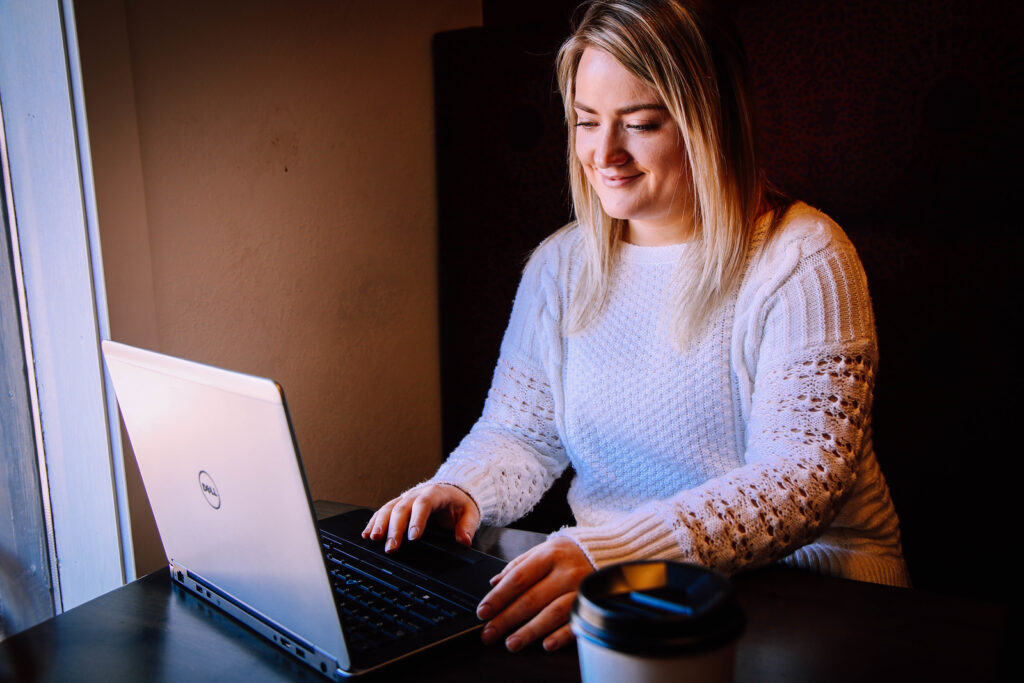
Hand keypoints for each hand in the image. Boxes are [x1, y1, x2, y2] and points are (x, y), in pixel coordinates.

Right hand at [361, 484, 479, 552]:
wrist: (452, 489)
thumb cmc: (459, 502)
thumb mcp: (470, 512)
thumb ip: (467, 526)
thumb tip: (464, 540)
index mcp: (435, 493)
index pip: (424, 504)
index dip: (417, 520)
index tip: (413, 537)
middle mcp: (416, 494)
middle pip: (402, 508)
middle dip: (395, 528)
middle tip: (392, 547)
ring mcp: (405, 498)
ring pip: (389, 508)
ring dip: (380, 524)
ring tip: (374, 539)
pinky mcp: (398, 504)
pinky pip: (383, 511)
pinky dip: (374, 522)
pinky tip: (367, 534)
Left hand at [476, 536, 592, 652]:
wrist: (613, 551)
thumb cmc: (573, 552)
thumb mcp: (546, 548)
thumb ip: (520, 564)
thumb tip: (494, 582)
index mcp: (550, 554)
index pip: (518, 578)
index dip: (498, 596)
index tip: (483, 611)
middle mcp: (566, 571)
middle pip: (531, 599)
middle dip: (506, 619)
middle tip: (489, 633)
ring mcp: (581, 588)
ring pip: (552, 613)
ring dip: (529, 631)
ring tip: (511, 643)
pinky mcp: (593, 602)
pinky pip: (576, 621)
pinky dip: (561, 635)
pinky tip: (546, 644)